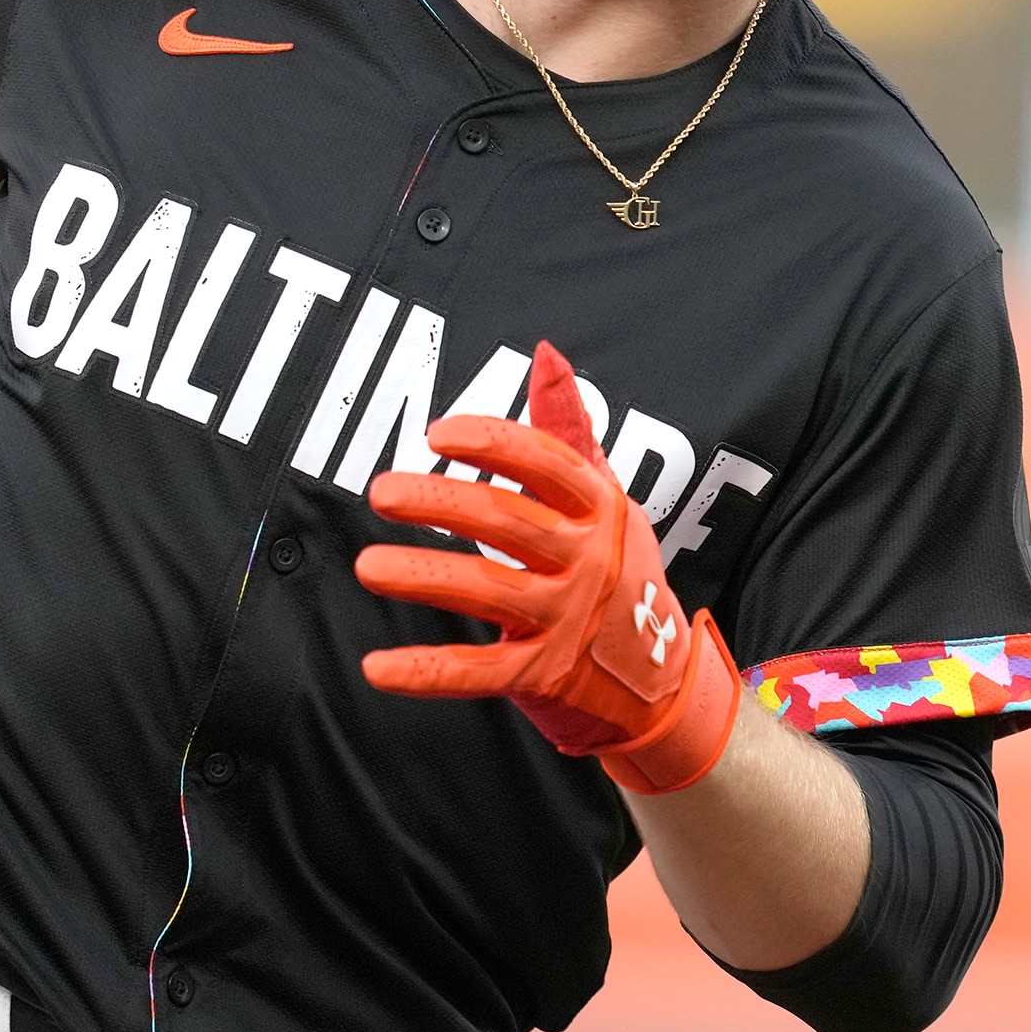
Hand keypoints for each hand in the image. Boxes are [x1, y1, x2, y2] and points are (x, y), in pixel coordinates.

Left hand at [356, 341, 740, 793]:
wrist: (663, 677)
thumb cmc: (620, 570)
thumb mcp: (608, 497)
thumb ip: (570, 431)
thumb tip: (547, 354)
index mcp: (598, 510)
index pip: (545, 465)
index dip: (492, 444)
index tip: (437, 433)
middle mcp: (586, 561)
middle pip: (508, 522)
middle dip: (441, 504)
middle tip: (382, 491)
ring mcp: (567, 620)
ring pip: (488, 592)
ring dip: (424, 577)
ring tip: (368, 566)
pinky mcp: (545, 673)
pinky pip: (481, 671)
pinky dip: (428, 671)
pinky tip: (378, 667)